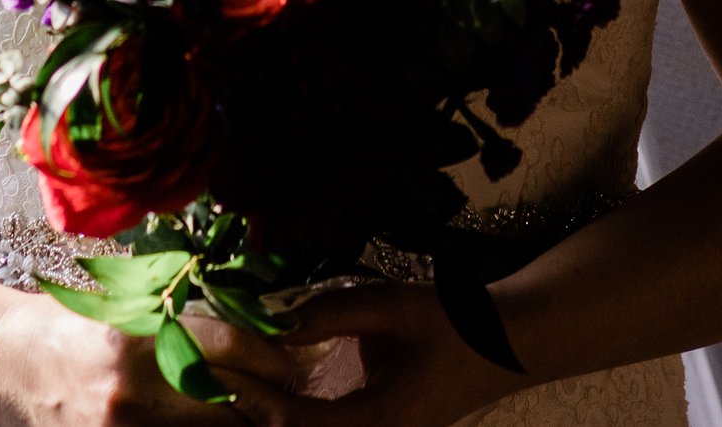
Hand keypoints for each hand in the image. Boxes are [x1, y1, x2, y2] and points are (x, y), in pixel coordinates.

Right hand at [0, 294, 311, 426]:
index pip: (230, 345)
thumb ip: (178, 316)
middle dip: (273, 400)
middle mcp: (134, 385)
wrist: (2, 365)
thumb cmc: (64, 328)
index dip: (273, 356)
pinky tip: (218, 426)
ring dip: (247, 426)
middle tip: (289, 395)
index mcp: (136, 334)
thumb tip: (251, 328)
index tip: (290, 362)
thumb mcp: (120, 306)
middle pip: (235, 400)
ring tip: (261, 415)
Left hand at [218, 282, 523, 426]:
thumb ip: (330, 313)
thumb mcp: (391, 307)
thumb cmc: (455, 322)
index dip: (252, 397)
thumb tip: (269, 319)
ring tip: (228, 378)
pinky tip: (267, 385)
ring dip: (271, 412)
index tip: (215, 369)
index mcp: (381, 419)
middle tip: (209, 376)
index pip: (298, 422)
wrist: (511, 341)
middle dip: (252, 410)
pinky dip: (293, 411)